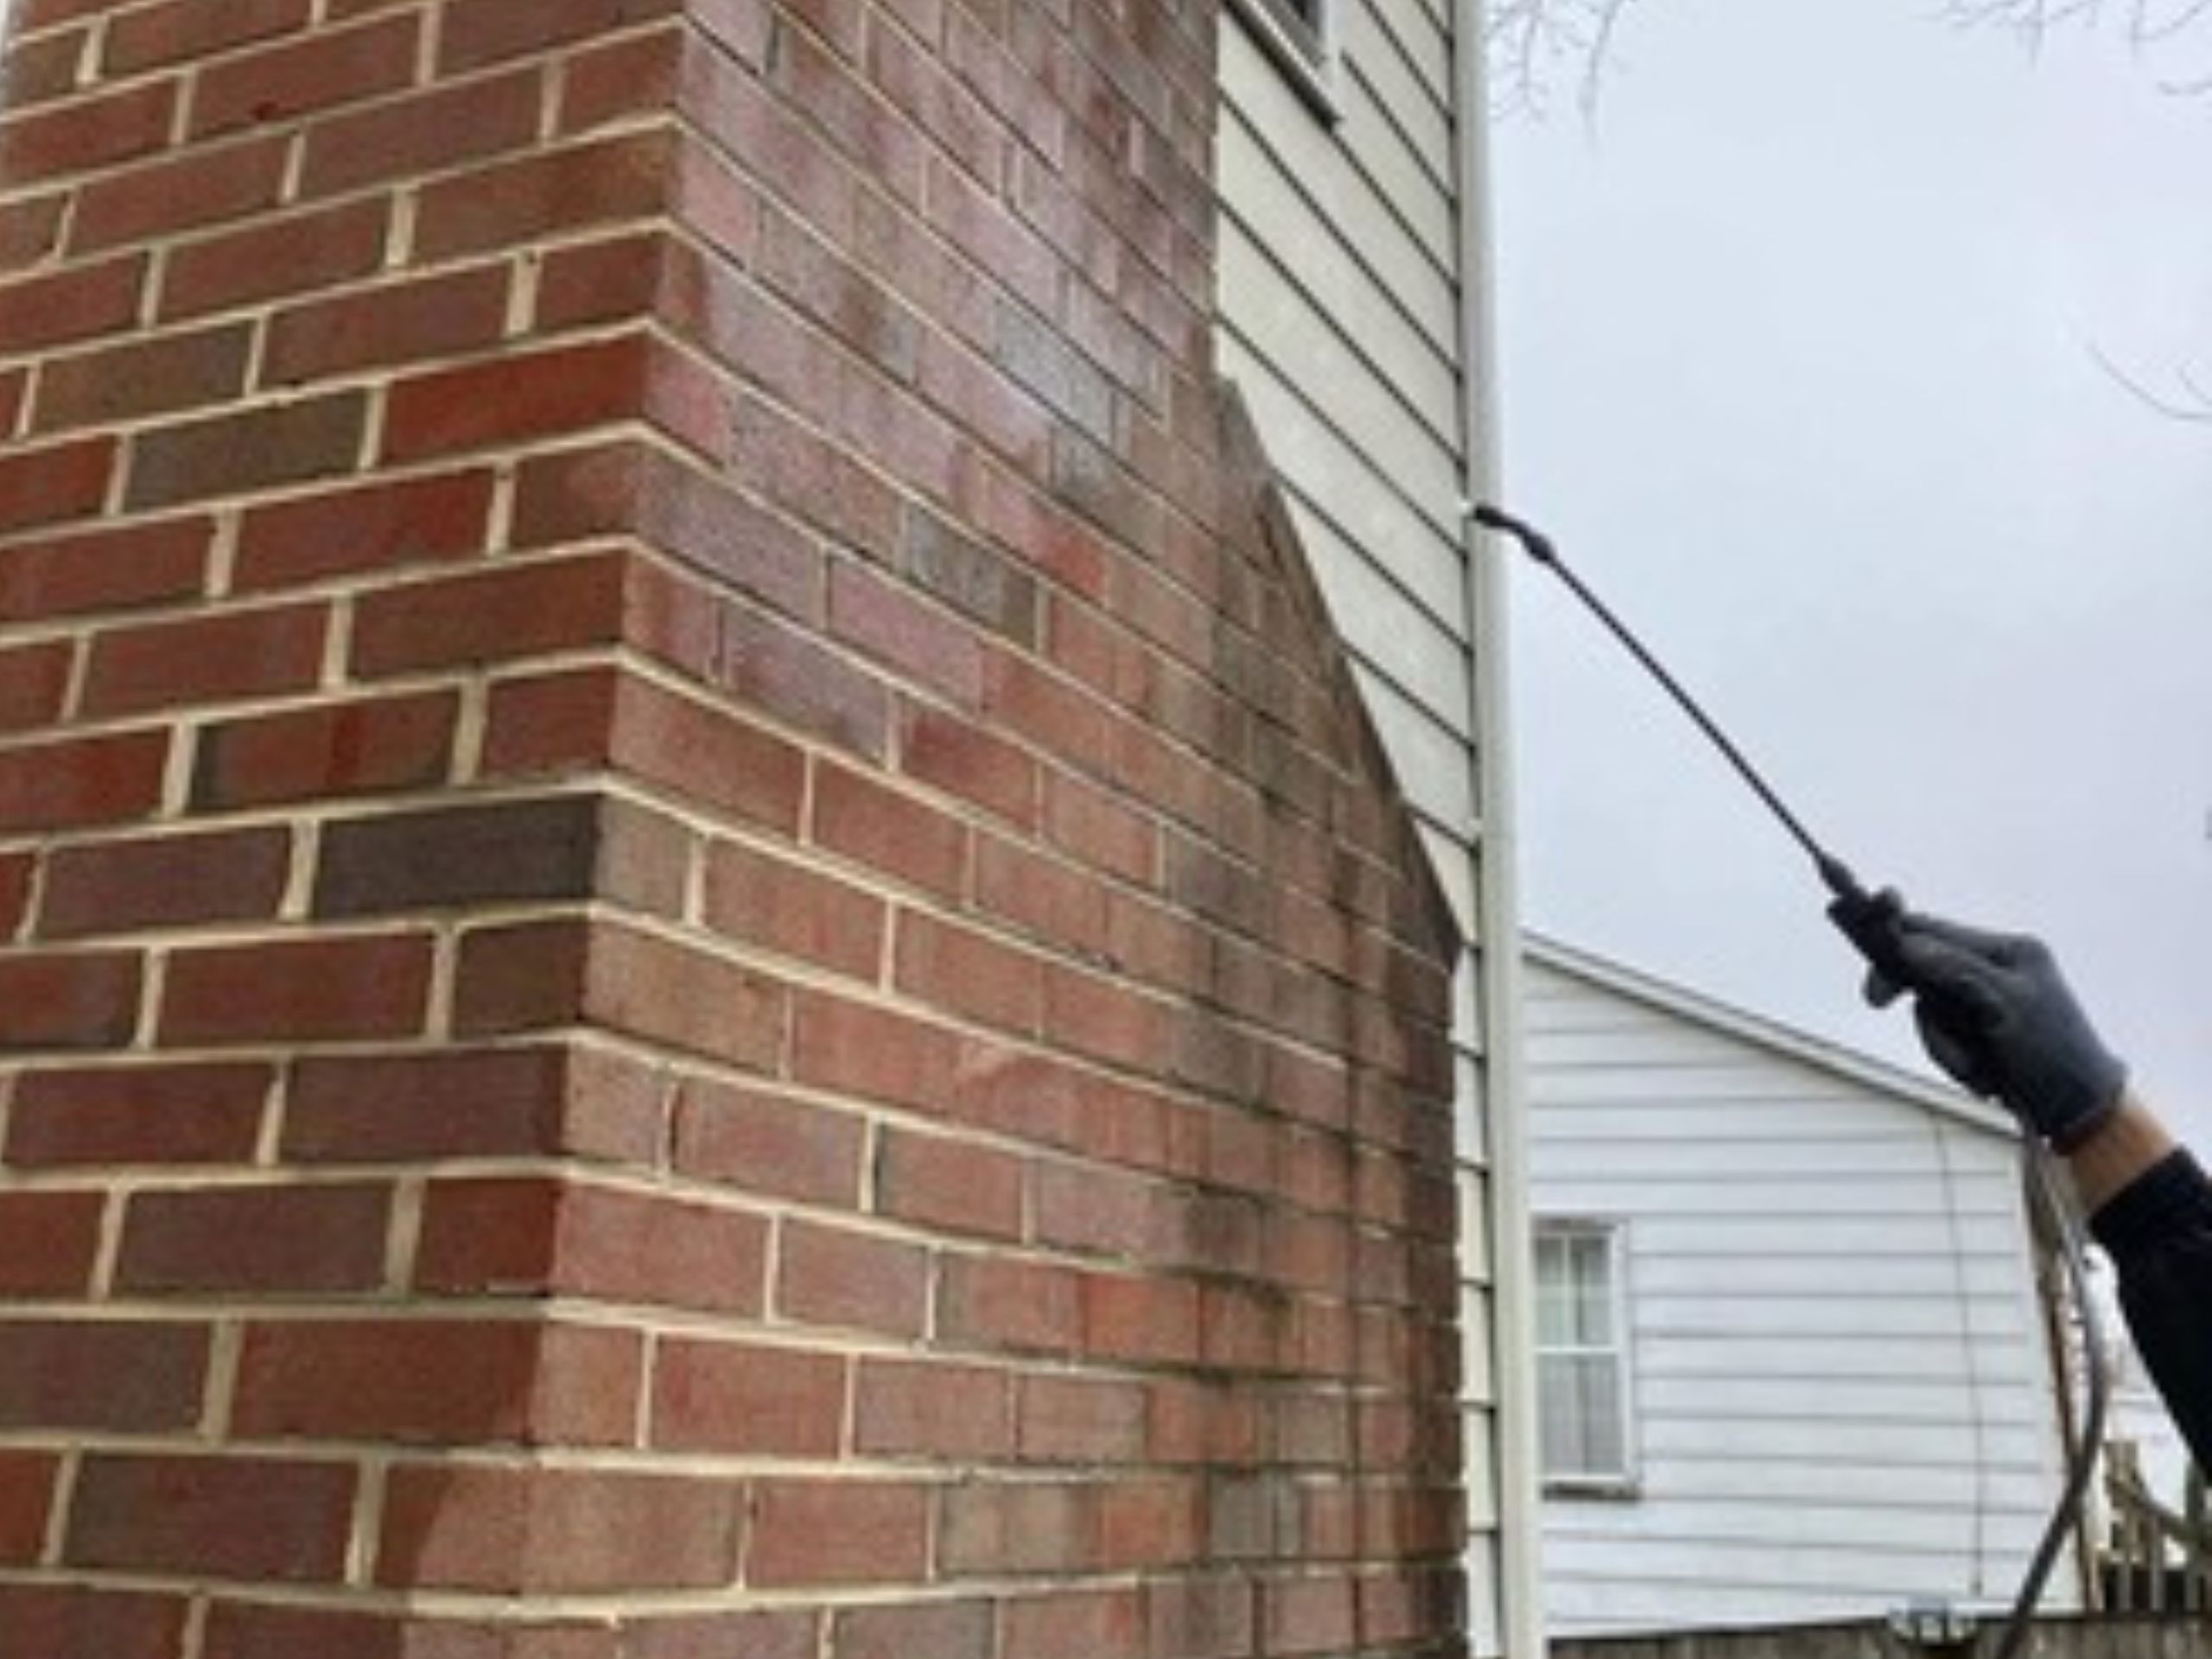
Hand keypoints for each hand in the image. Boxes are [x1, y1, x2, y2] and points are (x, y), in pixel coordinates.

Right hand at [1832, 903, 2126, 1149]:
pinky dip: (1953, 1060)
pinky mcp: (1978, 1033)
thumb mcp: (2007, 1005)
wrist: (2080, 1109)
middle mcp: (1993, 970)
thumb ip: (1956, 969)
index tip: (1865, 946)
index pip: (1934, 931)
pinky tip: (1982, 1077)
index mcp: (2008, 950)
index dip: (1895, 938)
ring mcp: (1984, 1002)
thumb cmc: (2055, 1051)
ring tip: (1975, 1069)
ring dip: (1942, 1044)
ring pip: (1929, 1011)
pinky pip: (1942, 1038)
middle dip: (1916, 1001)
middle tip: (1877, 1002)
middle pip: (1924, 970)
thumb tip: (1906, 943)